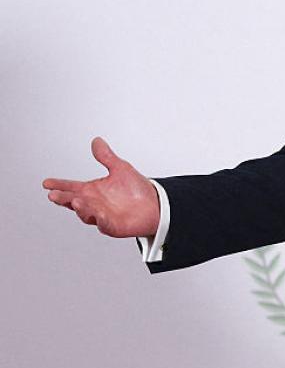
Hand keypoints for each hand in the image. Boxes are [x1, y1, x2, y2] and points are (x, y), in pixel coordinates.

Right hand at [44, 137, 159, 237]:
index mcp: (92, 191)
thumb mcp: (120, 169)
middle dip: (63, 198)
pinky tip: (99, 214)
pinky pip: (105, 224)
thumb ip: (106, 157)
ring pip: (87, 213)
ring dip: (81, 208)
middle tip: (54, 194)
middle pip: (73, 201)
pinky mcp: (113, 226)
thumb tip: (97, 141)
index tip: (46, 183)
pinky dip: (101, 219)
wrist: (156, 204)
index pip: (71, 187)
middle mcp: (94, 204)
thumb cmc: (136, 189)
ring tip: (74, 200)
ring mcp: (102, 216)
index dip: (59, 185)